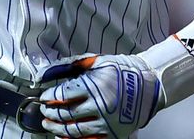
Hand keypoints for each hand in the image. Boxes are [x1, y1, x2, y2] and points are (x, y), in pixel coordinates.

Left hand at [38, 53, 161, 137]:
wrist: (150, 84)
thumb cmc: (122, 70)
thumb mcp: (96, 61)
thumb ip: (69, 65)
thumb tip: (45, 73)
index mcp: (95, 86)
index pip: (63, 94)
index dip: (49, 97)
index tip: (44, 97)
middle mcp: (101, 106)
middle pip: (67, 114)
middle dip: (51, 114)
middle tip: (44, 112)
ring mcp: (108, 122)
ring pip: (75, 130)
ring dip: (58, 129)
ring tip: (49, 125)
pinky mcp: (114, 133)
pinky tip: (64, 138)